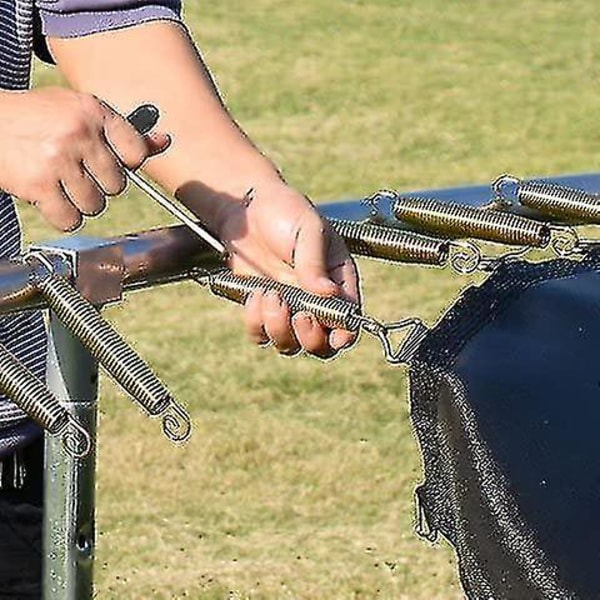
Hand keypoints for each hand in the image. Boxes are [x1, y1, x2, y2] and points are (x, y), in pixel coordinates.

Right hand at [0, 87, 168, 230]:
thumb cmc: (38, 118)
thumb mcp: (78, 111)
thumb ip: (122, 130)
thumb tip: (165, 141)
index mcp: (92, 111)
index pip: (136, 152)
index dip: (126, 163)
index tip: (108, 160)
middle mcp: (78, 134)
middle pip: (117, 185)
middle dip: (99, 184)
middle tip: (76, 171)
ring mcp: (58, 160)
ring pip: (95, 205)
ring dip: (80, 202)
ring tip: (61, 182)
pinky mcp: (39, 185)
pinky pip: (70, 220)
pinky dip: (63, 216)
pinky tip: (50, 198)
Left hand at [215, 181, 359, 358]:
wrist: (247, 208)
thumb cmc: (286, 212)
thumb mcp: (308, 229)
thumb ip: (314, 263)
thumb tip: (326, 296)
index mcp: (339, 283)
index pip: (350, 321)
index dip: (344, 334)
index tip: (330, 330)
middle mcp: (317, 302)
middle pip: (321, 345)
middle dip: (310, 338)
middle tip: (298, 314)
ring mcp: (289, 308)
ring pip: (289, 344)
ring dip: (279, 329)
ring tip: (269, 294)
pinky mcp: (262, 310)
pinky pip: (260, 334)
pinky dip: (256, 323)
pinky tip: (255, 294)